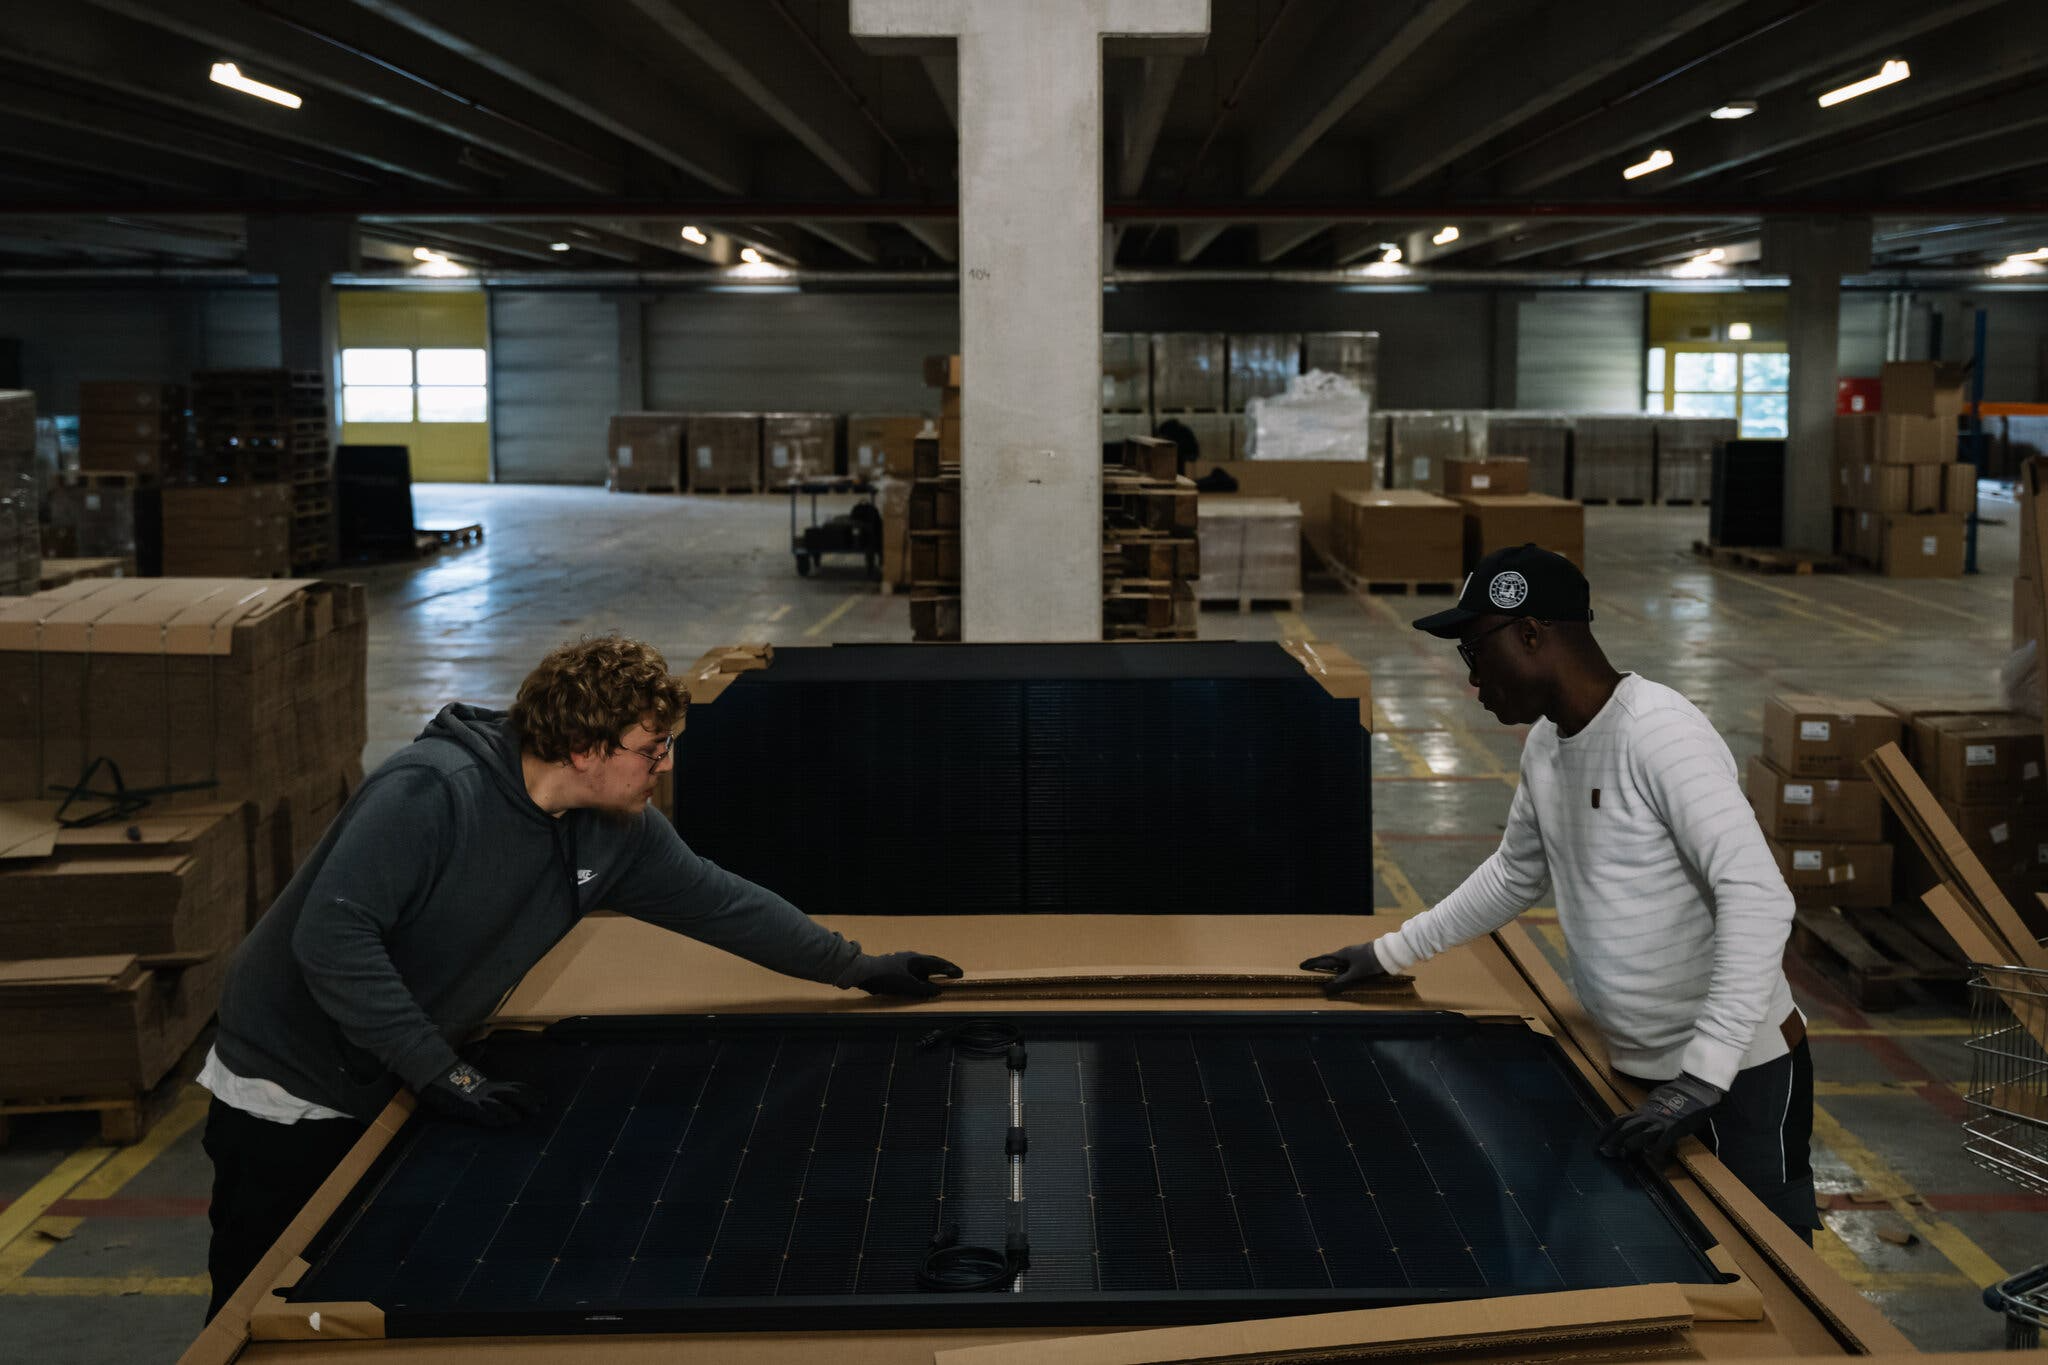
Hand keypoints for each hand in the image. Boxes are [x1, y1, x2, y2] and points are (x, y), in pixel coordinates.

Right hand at [416, 1062, 546, 1127]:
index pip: (515, 1087)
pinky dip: (490, 1117)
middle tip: (540, 1108)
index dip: (530, 1092)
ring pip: (496, 1104)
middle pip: (511, 1093)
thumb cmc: (453, 1078)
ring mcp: (476, 1098)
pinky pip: (479, 1112)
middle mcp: (487, 1090)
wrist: (434, 1075)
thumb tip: (484, 1048)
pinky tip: (500, 1122)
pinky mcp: (464, 1106)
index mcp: (490, 1085)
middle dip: (526, 1100)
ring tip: (519, 1119)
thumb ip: (481, 1066)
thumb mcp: (471, 1075)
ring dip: (509, 1111)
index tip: (545, 1099)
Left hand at [852, 951, 963, 998]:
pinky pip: (912, 975)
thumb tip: (938, 990)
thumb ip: (925, 989)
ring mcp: (903, 963)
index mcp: (917, 959)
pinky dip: (920, 981)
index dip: (951, 968)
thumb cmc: (887, 977)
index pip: (939, 963)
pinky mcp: (895, 970)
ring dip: (930, 976)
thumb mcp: (909, 985)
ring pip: (921, 970)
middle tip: (953, 976)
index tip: (960, 974)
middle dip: (943, 970)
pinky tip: (918, 988)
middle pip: (931, 964)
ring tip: (938, 984)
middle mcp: (911, 959)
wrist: (864, 973)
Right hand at [1299, 941, 1387, 994]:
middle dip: (1317, 964)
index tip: (1302, 965)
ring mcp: (1351, 953)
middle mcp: (1344, 953)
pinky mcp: (1357, 956)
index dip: (1312, 963)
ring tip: (1319, 970)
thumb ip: (1341, 981)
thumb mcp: (1355, 974)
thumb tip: (1327, 988)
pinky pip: (1343, 962)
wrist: (1385, 953)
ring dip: (1327, 965)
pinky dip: (1337, 966)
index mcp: (1341, 955)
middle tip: (1307, 967)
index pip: (1322, 960)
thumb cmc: (1369, 962)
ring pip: (1335, 960)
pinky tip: (1338, 970)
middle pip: (1327, 959)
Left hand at [1597, 1073, 1723, 1163]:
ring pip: (1642, 1132)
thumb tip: (1626, 1126)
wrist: (1693, 1090)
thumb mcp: (1652, 1107)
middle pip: (1626, 1128)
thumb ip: (1641, 1117)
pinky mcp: (1675, 1127)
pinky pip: (1665, 1139)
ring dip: (1631, 1143)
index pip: (1617, 1121)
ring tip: (1622, 1154)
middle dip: (1614, 1140)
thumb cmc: (1673, 1101)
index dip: (1605, 1132)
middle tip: (1605, 1152)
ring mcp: (1661, 1122)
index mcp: (1641, 1112)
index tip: (1596, 1145)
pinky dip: (1658, 1150)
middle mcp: (1647, 1116)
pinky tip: (1653, 1159)